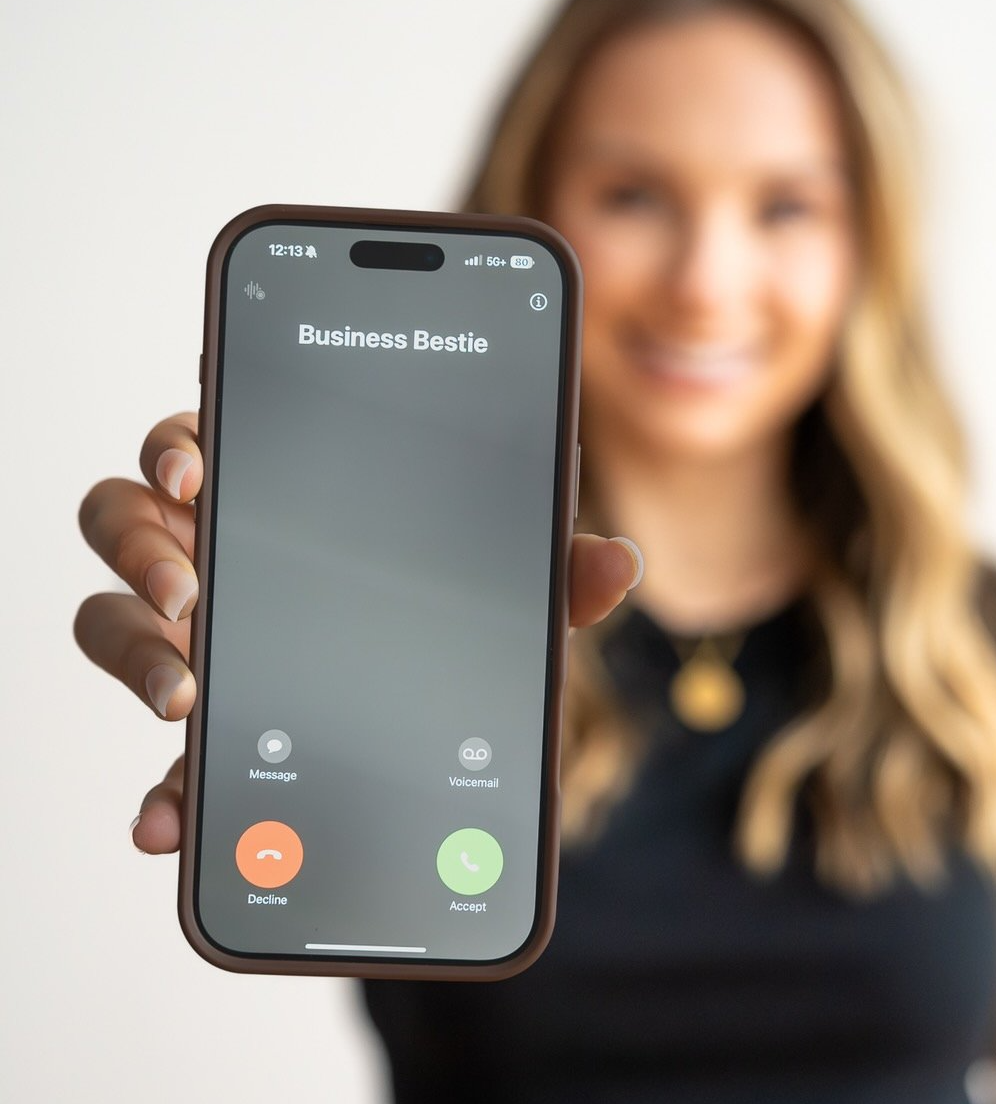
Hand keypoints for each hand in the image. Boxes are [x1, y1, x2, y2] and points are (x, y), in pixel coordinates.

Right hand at [74, 411, 641, 853]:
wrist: (419, 722)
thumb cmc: (449, 613)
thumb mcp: (500, 588)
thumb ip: (549, 566)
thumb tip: (619, 561)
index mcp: (282, 497)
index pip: (207, 442)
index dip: (181, 445)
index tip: (197, 470)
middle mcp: (219, 554)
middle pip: (127, 518)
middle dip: (144, 545)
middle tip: (190, 590)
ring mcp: (194, 636)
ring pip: (107, 616)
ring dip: (132, 652)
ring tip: (187, 697)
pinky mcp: (200, 720)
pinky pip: (150, 749)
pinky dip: (157, 786)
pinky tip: (171, 823)